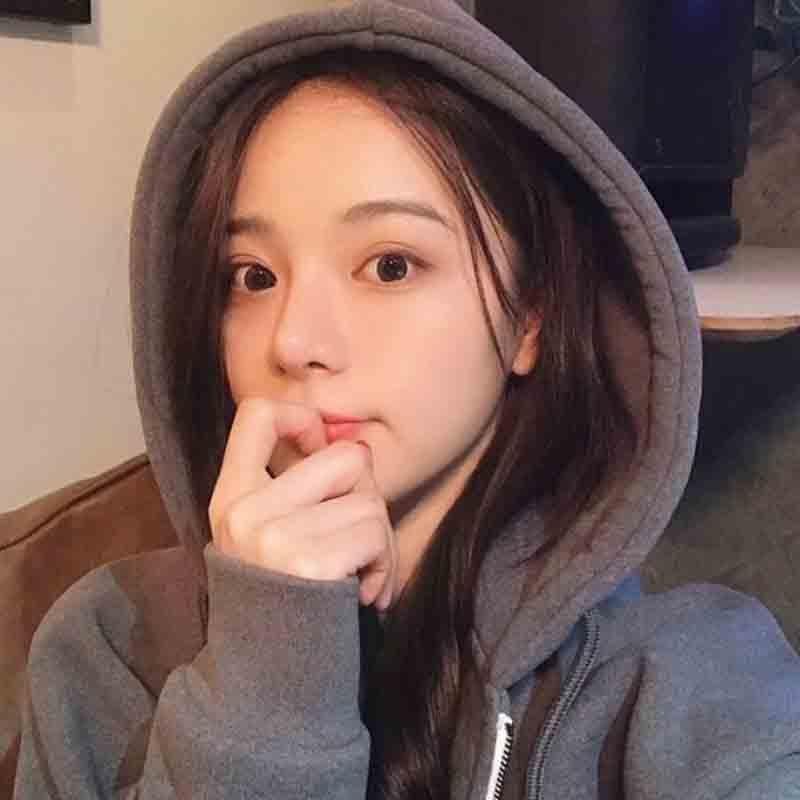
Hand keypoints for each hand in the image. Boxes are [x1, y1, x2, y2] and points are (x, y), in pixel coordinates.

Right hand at [208, 396, 396, 609]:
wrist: (267, 687)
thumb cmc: (282, 605)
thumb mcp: (266, 539)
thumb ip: (295, 490)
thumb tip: (355, 449)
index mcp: (230, 497)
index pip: (256, 415)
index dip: (302, 418)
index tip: (319, 449)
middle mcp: (245, 511)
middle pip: (347, 458)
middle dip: (370, 497)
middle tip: (361, 537)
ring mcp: (273, 537)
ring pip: (371, 500)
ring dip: (382, 541)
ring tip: (363, 573)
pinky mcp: (308, 564)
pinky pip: (375, 533)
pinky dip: (384, 565)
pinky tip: (364, 593)